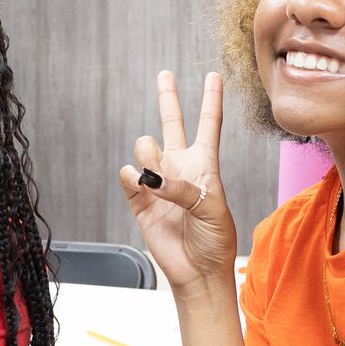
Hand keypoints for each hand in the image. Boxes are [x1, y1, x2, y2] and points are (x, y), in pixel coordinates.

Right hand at [119, 69, 237, 290]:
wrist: (197, 271)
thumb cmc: (215, 239)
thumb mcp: (211, 208)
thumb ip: (184, 188)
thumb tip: (153, 178)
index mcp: (205, 166)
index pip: (209, 126)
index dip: (211, 100)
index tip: (214, 75)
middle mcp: (180, 168)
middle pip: (172, 125)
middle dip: (168, 98)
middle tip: (165, 74)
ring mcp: (158, 183)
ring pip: (146, 148)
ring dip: (148, 154)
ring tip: (155, 175)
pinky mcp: (140, 201)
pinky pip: (129, 177)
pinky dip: (131, 176)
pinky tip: (139, 182)